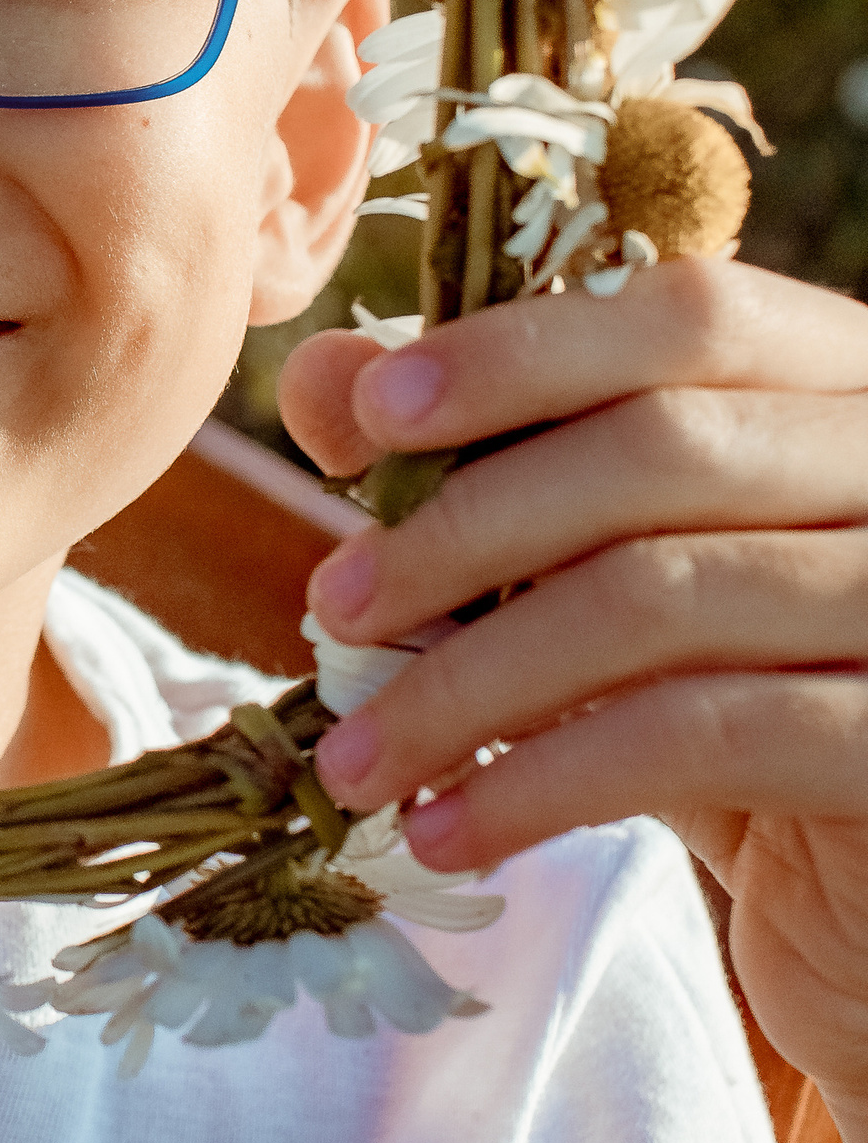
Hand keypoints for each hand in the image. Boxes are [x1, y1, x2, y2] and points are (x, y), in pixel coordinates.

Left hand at [280, 261, 867, 1111]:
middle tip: (334, 607)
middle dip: (465, 526)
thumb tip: (326, 375)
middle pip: (663, 449)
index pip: (693, 315)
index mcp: (852, 389)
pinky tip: (448, 827)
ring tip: (354, 756)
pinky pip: (702, 738)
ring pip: (661, 597)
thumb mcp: (614, 581)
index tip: (376, 415)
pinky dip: (542, 782)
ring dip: (470, 681)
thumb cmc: (739, 718)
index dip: (522, 352)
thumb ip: (491, 461)